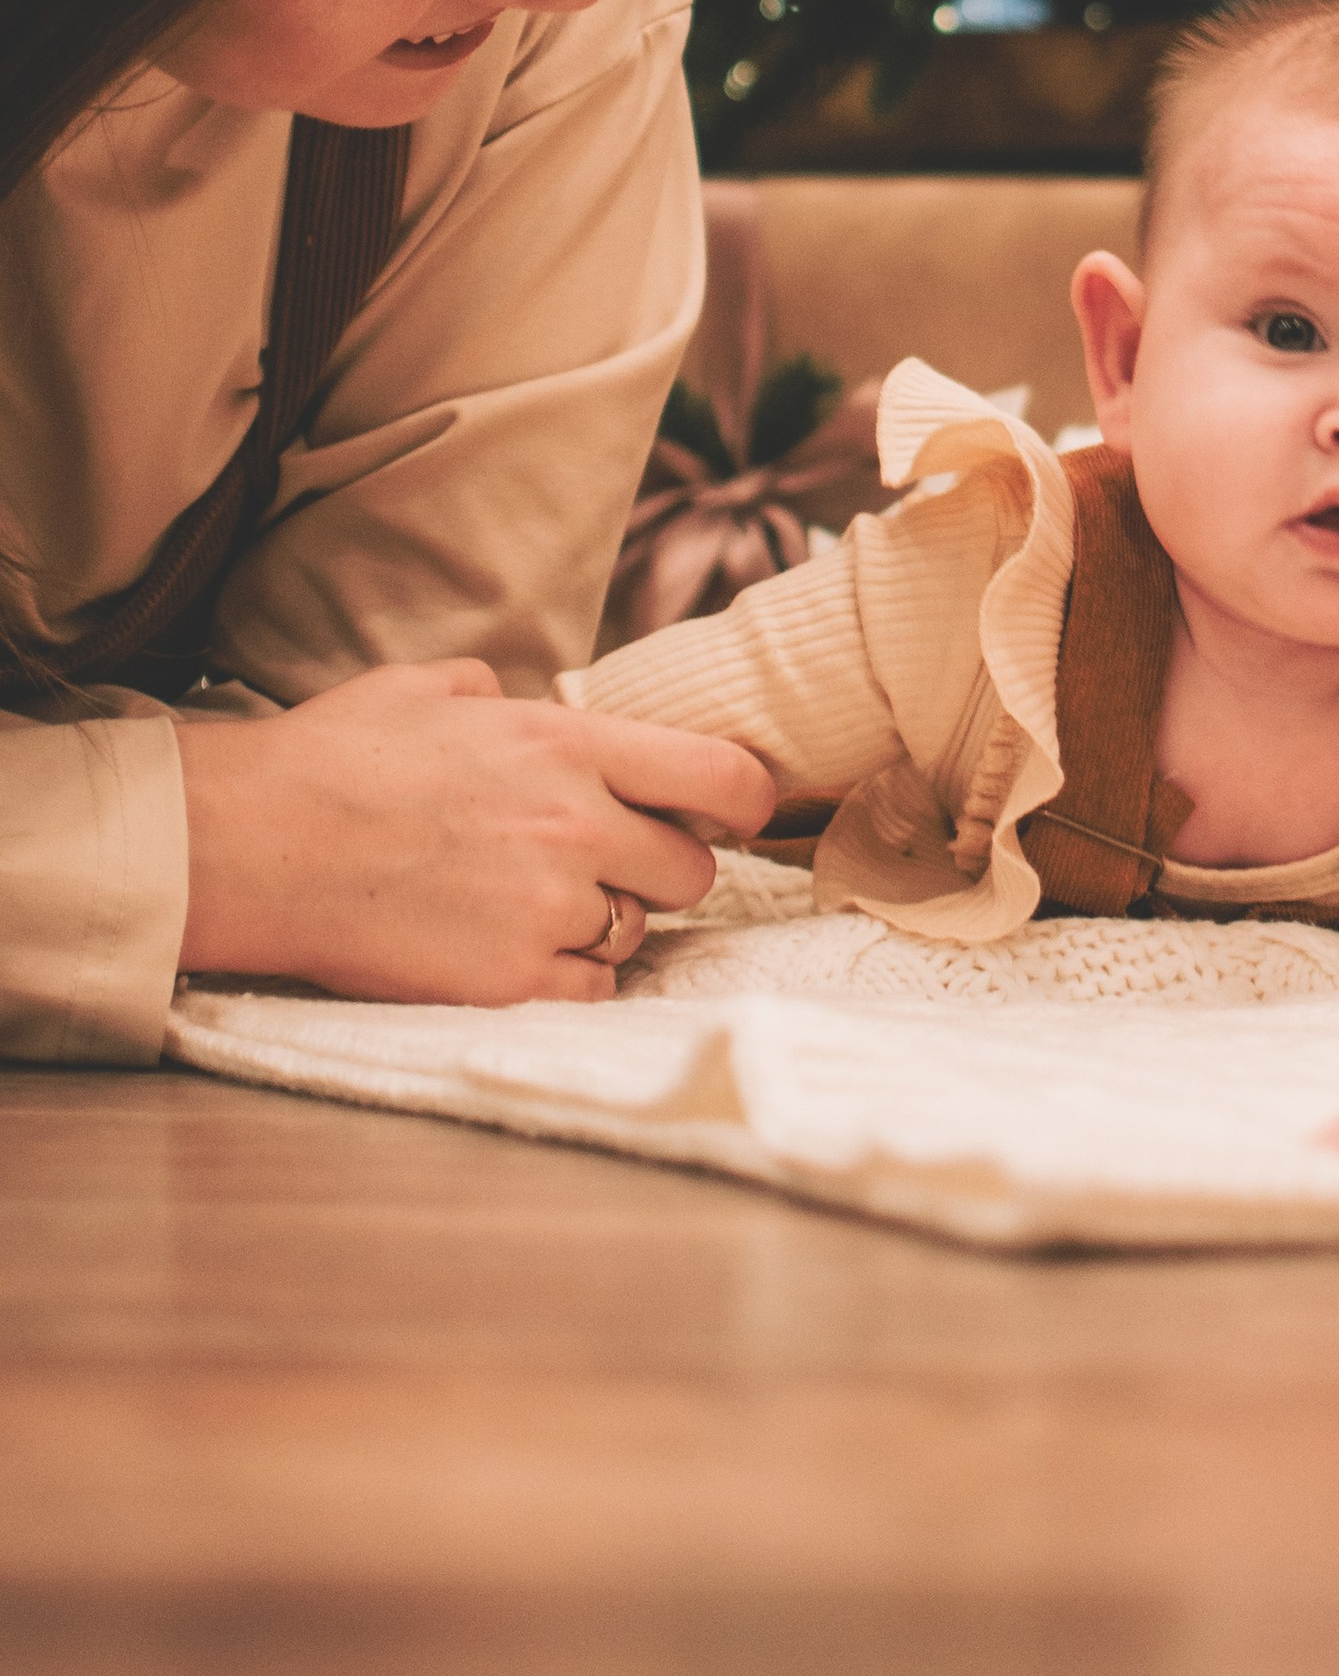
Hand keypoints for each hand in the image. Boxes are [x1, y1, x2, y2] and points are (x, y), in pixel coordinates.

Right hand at [176, 660, 775, 1005]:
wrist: (256, 843)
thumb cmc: (335, 757)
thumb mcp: (432, 687)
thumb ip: (504, 692)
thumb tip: (527, 700)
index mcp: (568, 744)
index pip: (721, 778)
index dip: (746, 799)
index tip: (735, 811)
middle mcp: (576, 825)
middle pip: (692, 868)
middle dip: (660, 866)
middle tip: (607, 862)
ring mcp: (546, 909)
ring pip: (637, 929)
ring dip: (605, 919)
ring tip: (534, 902)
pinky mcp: (508, 980)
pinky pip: (589, 987)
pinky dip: (567, 975)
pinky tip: (518, 950)